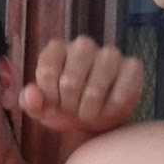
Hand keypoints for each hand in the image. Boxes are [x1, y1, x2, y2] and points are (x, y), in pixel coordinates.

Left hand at [19, 36, 142, 133]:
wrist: (96, 118)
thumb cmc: (65, 107)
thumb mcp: (42, 109)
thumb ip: (30, 102)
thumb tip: (31, 94)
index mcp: (56, 49)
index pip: (47, 70)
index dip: (50, 95)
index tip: (54, 103)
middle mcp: (82, 45)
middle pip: (70, 81)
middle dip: (69, 105)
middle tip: (73, 110)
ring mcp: (110, 53)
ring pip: (95, 88)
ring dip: (89, 110)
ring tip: (88, 113)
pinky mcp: (133, 66)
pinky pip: (121, 92)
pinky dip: (111, 109)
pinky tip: (107, 109)